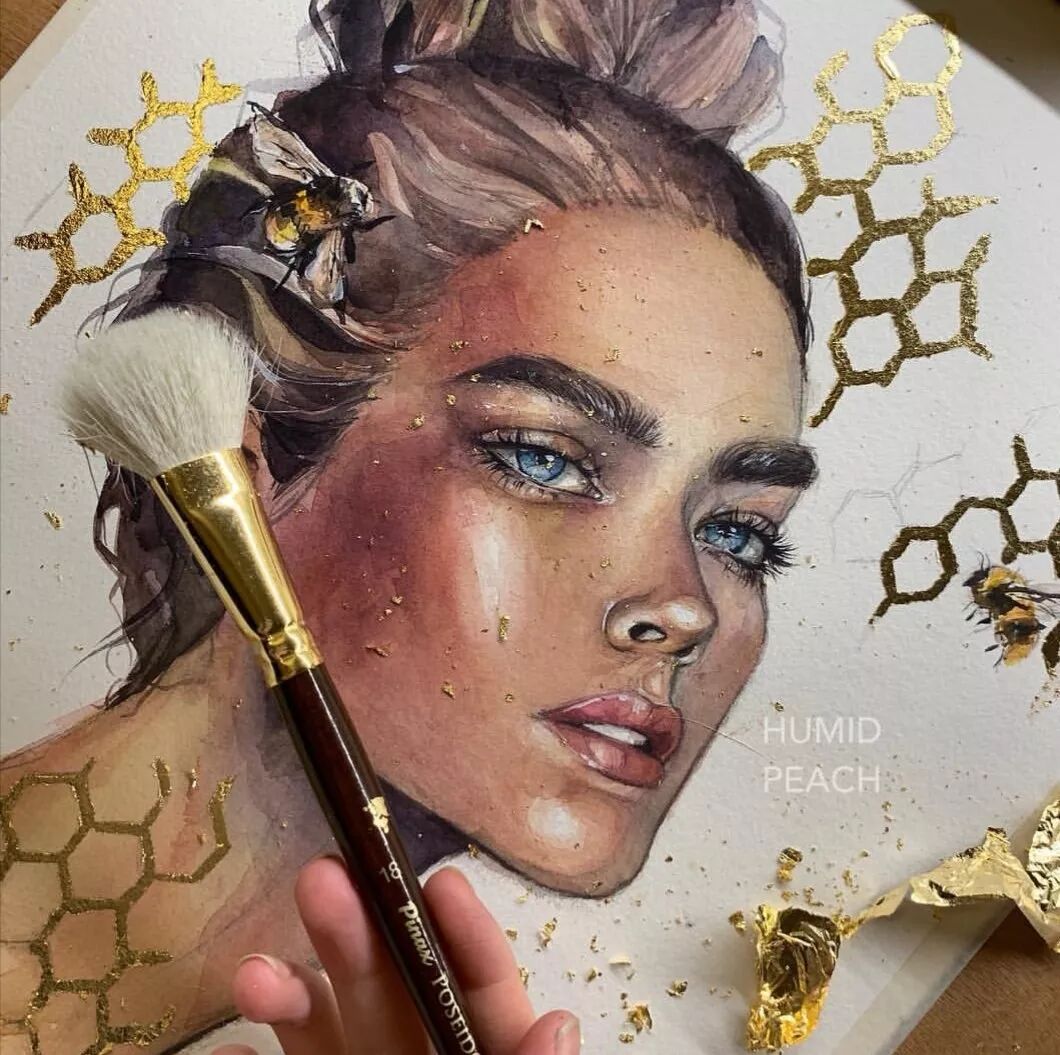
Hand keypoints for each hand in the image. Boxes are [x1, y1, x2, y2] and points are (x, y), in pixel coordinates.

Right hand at [212, 858, 579, 1054]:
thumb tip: (559, 1020)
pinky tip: (220, 1048)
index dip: (464, 931)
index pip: (480, 982)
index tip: (441, 881)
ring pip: (322, 1022)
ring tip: (251, 975)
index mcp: (482, 1047)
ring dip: (285, 987)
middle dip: (355, 926)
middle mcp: (416, 1050)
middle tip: (322, 876)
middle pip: (389, 982)